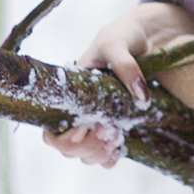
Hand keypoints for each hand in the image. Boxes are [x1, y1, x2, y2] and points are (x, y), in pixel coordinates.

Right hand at [41, 1, 193, 166]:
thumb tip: (141, 98)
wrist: (142, 36)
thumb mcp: (116, 45)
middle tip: (107, 128)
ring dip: (100, 152)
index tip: (85, 127)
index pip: (51, 133)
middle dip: (87, 146)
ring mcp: (96, 122)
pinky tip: (120, 143)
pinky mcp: (116, 126)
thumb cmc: (120, 38)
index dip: (65, 138)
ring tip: (115, 133)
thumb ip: (126, 67)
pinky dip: (111, 156)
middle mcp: (78, 113)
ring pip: (86, 157)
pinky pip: (106, 156)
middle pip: (68, 151)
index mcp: (68, 95)